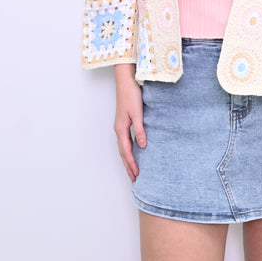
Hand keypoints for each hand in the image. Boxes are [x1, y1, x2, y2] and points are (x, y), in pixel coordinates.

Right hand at [113, 64, 145, 181]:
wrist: (126, 82)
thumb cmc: (131, 95)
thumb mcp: (137, 113)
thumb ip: (140, 130)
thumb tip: (143, 146)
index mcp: (121, 129)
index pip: (126, 151)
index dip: (131, 164)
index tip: (136, 175)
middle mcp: (119, 129)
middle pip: (123, 153)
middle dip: (128, 166)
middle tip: (134, 179)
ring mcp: (120, 126)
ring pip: (123, 148)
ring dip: (127, 160)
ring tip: (132, 170)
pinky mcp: (124, 122)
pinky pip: (125, 141)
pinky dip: (128, 150)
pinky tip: (133, 153)